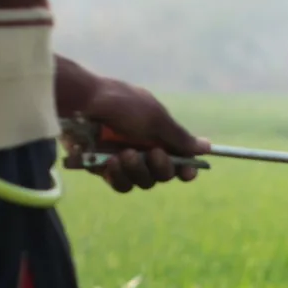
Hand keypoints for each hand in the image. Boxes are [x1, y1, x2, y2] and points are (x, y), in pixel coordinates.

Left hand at [53, 57, 206, 192]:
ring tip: (125, 155)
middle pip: (163, 174)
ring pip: (142, 182)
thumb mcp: (155, 118)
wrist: (80, 103)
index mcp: (158, 133)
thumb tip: (207, 147)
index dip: (185, 168)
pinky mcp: (103, 168)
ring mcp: (123, 159)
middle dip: (161, 168)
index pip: (179, 158)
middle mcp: (143, 147)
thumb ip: (179, 138)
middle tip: (153, 154)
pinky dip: (119, 176)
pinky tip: (112, 162)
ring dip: (138, 172)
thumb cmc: (120, 104)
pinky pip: (120, 184)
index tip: (188, 172)